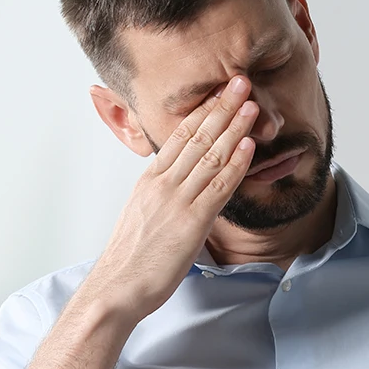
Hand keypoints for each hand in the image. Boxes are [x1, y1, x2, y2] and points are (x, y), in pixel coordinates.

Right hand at [84, 76, 257, 322]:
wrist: (116, 288)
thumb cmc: (129, 259)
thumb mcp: (141, 215)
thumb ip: (160, 197)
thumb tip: (177, 188)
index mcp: (149, 181)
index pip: (178, 135)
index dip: (202, 110)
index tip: (218, 91)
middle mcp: (162, 184)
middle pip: (196, 136)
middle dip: (221, 106)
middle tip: (240, 81)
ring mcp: (177, 201)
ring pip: (210, 155)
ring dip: (234, 127)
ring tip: (252, 104)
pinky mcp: (191, 223)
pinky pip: (218, 187)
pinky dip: (235, 164)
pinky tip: (249, 146)